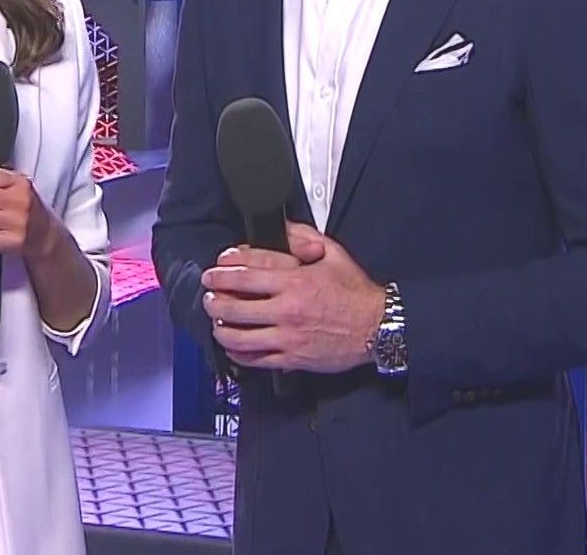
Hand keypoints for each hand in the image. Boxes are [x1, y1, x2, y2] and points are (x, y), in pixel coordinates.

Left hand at [199, 224, 384, 374]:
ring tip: (217, 321)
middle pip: (234, 307)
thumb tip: (281, 227)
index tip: (213, 272)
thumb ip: (303, 237)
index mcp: (294, 282)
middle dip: (214, 300)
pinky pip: (255, 359)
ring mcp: (287, 336)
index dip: (222, 273)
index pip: (245, 276)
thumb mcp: (333, 254)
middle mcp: (286, 310)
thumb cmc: (356, 292)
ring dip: (221, 328)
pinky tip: (233, 346)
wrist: (377, 327)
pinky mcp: (292, 358)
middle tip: (209, 296)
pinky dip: (238, 353)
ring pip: (239, 336)